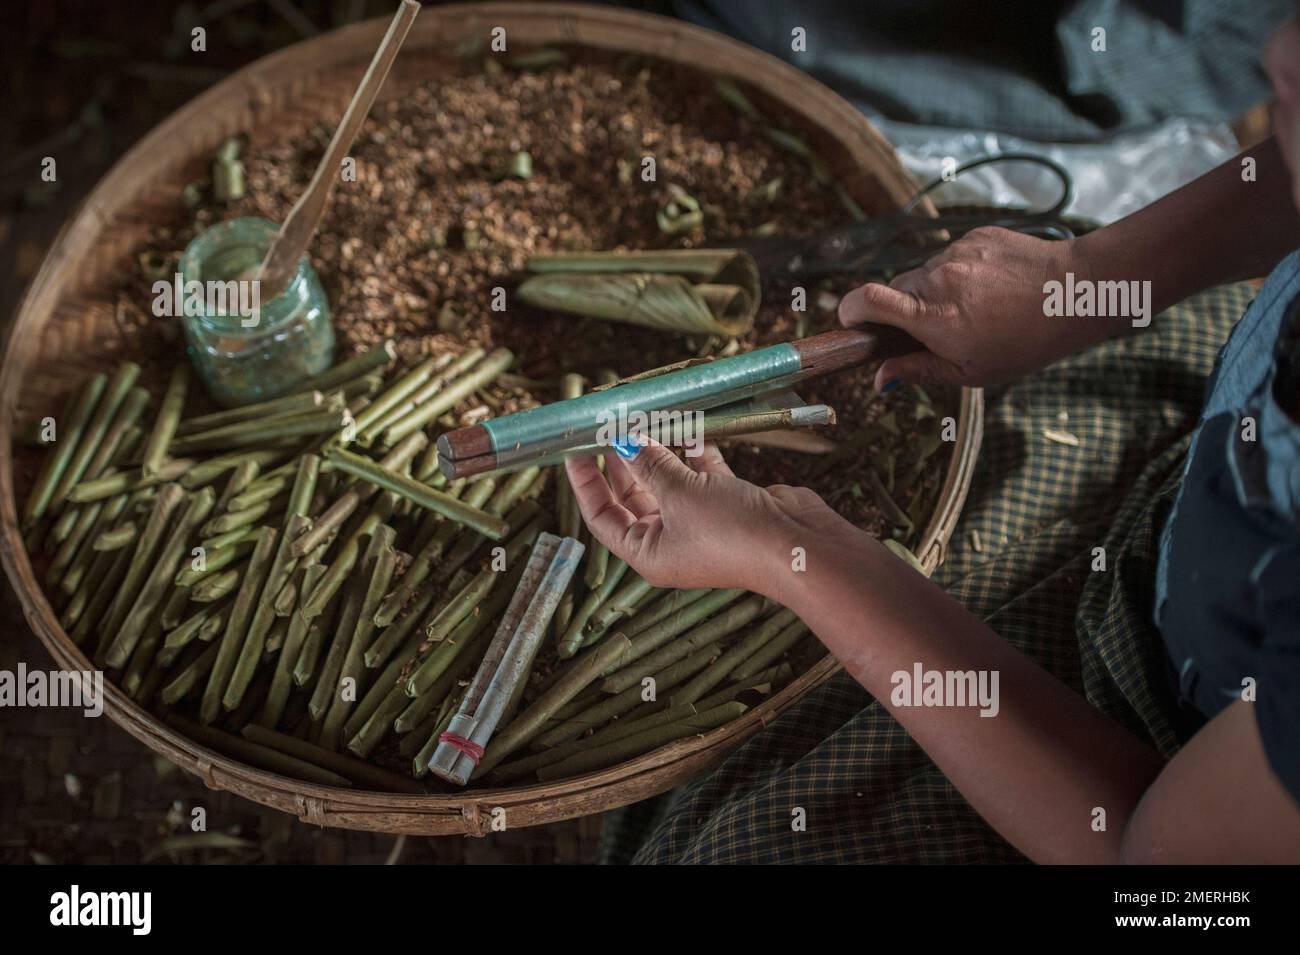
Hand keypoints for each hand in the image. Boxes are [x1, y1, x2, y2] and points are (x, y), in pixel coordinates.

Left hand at [564, 439, 853, 597]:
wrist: (798, 546)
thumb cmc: (732, 532)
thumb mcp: (680, 494)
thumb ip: (650, 463)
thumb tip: (625, 440)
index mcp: (649, 553)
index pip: (602, 517)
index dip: (585, 483)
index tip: (573, 449)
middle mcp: (672, 541)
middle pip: (633, 496)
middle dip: (622, 460)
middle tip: (608, 424)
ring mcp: (702, 524)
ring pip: (669, 481)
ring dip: (659, 450)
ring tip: (644, 416)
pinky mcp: (730, 505)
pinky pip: (703, 474)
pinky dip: (696, 451)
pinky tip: (690, 425)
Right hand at [839, 227, 1109, 389]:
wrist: (1078, 291)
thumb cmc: (1026, 341)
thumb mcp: (972, 372)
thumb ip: (919, 370)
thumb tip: (879, 378)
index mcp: (934, 318)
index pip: (866, 300)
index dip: (849, 310)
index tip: (850, 322)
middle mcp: (938, 280)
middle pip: (894, 290)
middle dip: (903, 310)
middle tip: (936, 330)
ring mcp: (956, 254)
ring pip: (924, 274)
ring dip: (935, 292)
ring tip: (976, 308)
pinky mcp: (974, 236)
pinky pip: (950, 257)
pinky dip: (960, 273)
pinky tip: (990, 288)